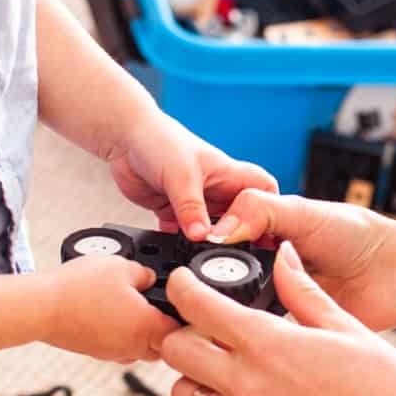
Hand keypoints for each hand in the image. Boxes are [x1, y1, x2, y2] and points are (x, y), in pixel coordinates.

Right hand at [42, 254, 175, 363]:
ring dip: (144, 332)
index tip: (188, 305)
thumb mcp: (122, 266)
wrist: (41, 308)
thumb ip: (146, 273)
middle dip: (168, 328)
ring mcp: (113, 353)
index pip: (184, 332)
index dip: (190, 318)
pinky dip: (123, 334)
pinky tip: (113, 313)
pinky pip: (120, 346)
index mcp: (148, 328)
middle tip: (165, 305)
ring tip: (137, 306)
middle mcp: (134, 347)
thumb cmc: (79, 288)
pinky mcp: (96, 352)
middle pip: (165, 345)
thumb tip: (151, 278)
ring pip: (142, 348)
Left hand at [100, 110, 276, 240]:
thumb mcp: (181, 175)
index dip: (270, 212)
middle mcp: (215, 190)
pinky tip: (177, 253)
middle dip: (240, 236)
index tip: (267, 234)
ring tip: (206, 258)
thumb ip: (191, 207)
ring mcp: (195, 203)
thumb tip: (201, 236)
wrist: (124, 137)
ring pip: (212, 230)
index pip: (264, 192)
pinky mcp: (173, 211)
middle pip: (239, 219)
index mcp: (228, 175)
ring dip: (209, 243)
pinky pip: (183, 234)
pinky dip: (180, 244)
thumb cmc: (159, 139)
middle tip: (236, 256)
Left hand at [157, 241, 395, 395]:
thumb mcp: (345, 325)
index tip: (186, 282)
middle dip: (182, 329)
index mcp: (269, 344)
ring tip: (225, 362)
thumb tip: (282, 254)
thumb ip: (302, 290)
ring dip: (195, 372)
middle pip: (175, 350)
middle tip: (205, 324)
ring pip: (183, 392)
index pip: (196, 306)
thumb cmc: (385, 386)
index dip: (182, 286)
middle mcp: (248, 385)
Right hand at [204, 189, 395, 330]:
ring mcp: (273, 298)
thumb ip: (258, 211)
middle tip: (197, 290)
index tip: (184, 257)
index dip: (198, 250)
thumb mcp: (302, 211)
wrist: (393, 274)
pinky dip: (251, 331)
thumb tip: (217, 232)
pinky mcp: (286, 328)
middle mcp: (262, 267)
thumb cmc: (355, 235)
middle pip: (217, 279)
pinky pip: (259, 333)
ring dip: (227, 310)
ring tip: (215, 311)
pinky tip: (243, 329)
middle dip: (208, 285)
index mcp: (259, 234)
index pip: (214, 242)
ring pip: (233, 308)